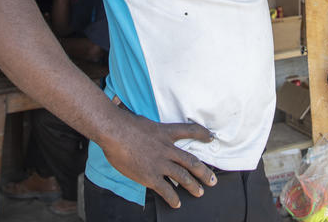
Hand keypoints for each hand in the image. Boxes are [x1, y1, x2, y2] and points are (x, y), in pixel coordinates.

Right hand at [99, 111, 216, 207]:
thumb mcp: (145, 123)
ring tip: (200, 193)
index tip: (211, 137)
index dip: (202, 134)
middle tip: (212, 180)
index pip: (190, 130)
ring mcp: (160, 163)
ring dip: (193, 186)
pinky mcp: (150, 176)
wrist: (114, 131)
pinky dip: (173, 198)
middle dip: (204, 172)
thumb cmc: (124, 124)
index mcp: (166, 132)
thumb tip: (150, 135)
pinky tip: (176, 203)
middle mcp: (167, 148)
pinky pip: (166, 190)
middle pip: (191, 161)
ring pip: (183, 177)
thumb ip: (152, 131)